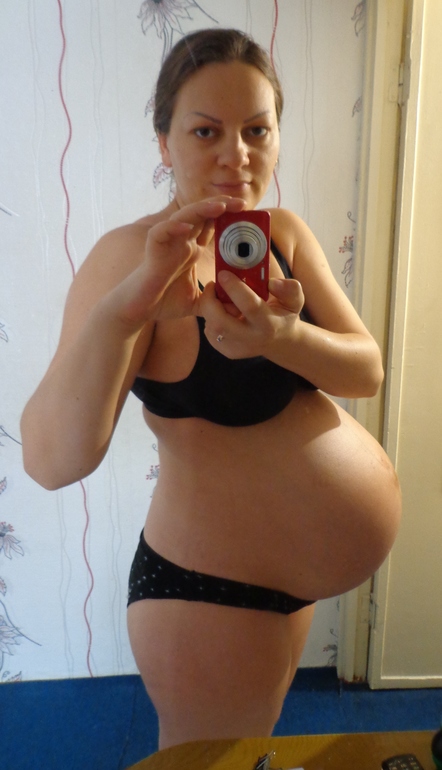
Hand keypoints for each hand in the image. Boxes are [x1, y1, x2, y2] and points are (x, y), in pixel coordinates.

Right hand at [114, 197, 245, 325]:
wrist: (140, 310)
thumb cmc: (164, 302)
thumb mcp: (197, 302)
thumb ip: (215, 301)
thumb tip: (236, 307)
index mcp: (192, 249)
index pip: (212, 225)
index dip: (229, 216)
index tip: (248, 213)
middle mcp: (181, 241)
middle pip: (203, 214)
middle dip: (222, 205)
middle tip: (241, 203)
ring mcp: (167, 243)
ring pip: (185, 216)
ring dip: (202, 209)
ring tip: (221, 206)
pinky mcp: (153, 249)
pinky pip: (161, 232)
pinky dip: (173, 227)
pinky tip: (187, 228)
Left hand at [199, 272, 304, 358]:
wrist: (279, 341)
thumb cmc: (283, 315)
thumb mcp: (294, 300)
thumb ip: (289, 288)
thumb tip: (271, 283)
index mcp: (269, 324)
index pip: (249, 305)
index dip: (233, 287)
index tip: (223, 273)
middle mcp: (252, 339)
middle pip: (220, 321)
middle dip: (210, 300)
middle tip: (213, 286)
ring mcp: (238, 348)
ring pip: (212, 327)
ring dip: (211, 310)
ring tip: (223, 301)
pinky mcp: (228, 351)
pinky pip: (209, 332)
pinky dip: (211, 319)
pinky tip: (223, 314)